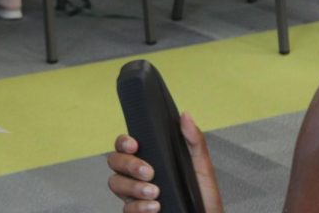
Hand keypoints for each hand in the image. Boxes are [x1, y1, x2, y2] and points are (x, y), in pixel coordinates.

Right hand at [106, 114, 223, 212]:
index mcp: (150, 159)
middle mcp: (138, 175)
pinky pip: (126, 209)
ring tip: (154, 192)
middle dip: (128, 164)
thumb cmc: (204, 196)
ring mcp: (135, 194)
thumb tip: (186, 116)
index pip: (125, 145)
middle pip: (114, 161)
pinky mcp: (137, 211)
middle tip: (149, 172)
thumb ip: (194, 140)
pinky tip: (155, 207)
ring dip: (133, 187)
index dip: (123, 142)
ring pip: (116, 183)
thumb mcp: (202, 166)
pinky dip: (139, 207)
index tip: (134, 145)